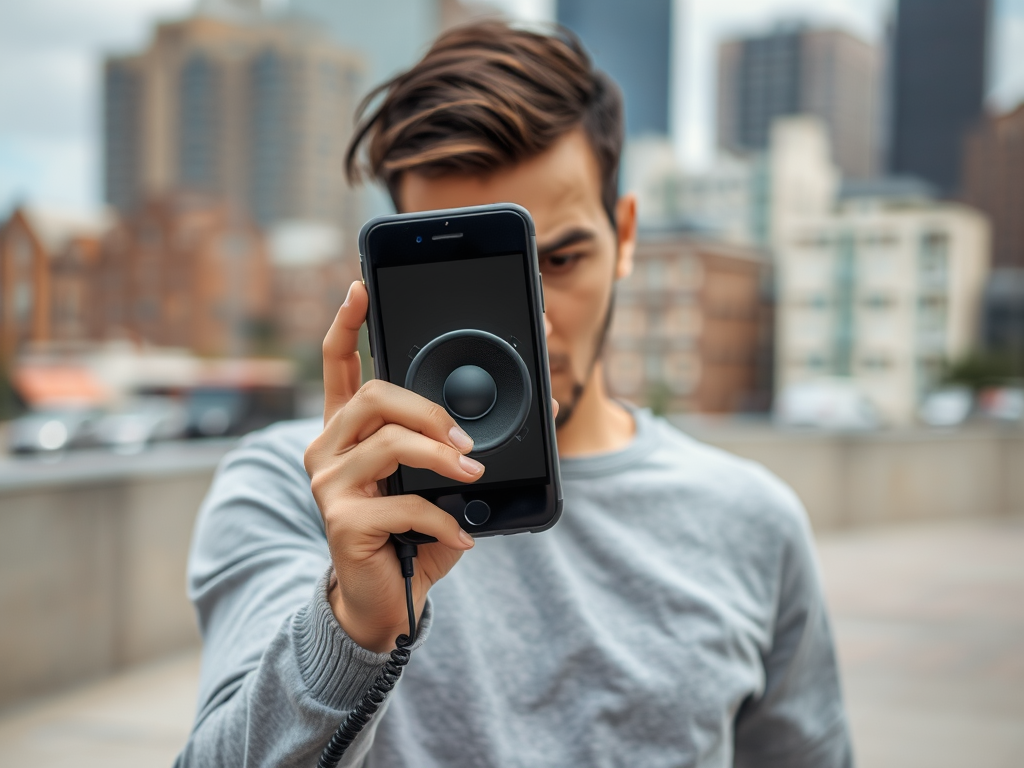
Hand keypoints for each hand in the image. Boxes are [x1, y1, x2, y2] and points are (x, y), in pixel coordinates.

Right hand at [304, 281, 557, 651]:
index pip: (338, 364)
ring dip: (444, 459)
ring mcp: (327, 483)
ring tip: (472, 478)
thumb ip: (455, 441)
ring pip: (390, 442)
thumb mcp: (437, 479)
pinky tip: (462, 537)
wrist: (387, 603)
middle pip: (374, 395)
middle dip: (430, 410)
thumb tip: (533, 404)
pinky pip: (404, 501)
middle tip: (467, 442)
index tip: (361, 287)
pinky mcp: (340, 520)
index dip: (347, 323)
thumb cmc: (415, 534)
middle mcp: (326, 448)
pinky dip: (445, 520)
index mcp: (347, 431)